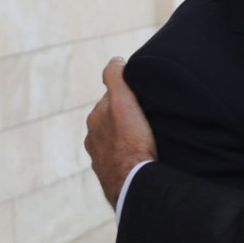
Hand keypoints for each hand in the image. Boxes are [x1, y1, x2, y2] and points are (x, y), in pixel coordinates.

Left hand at [84, 57, 157, 207]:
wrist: (133, 182)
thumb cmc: (131, 141)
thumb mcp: (123, 101)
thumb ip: (116, 78)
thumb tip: (115, 59)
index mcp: (95, 118)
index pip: (113, 98)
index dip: (129, 95)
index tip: (144, 97)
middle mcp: (93, 138)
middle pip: (114, 119)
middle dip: (127, 117)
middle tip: (150, 117)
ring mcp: (101, 159)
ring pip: (117, 140)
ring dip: (129, 137)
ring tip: (149, 138)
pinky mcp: (112, 176)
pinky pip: (122, 160)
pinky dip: (130, 155)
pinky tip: (143, 156)